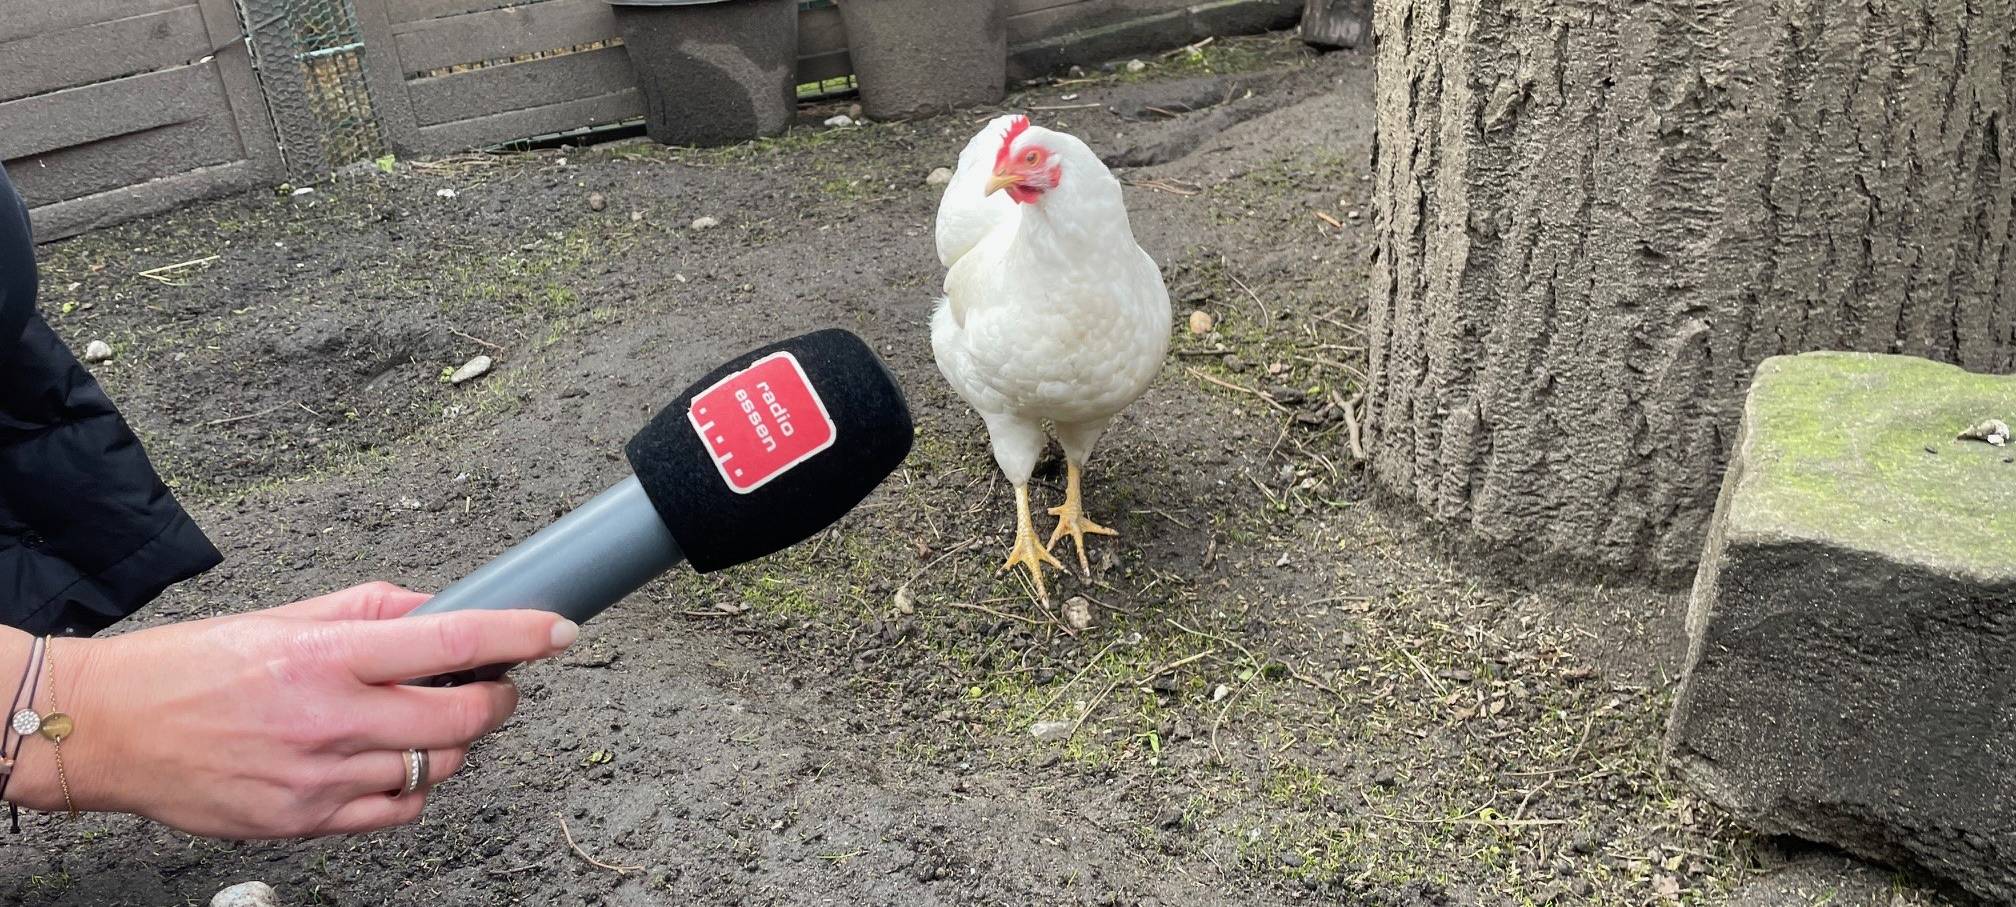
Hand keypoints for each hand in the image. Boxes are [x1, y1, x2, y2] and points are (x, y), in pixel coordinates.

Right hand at [5, 582, 575, 837]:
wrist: (109, 730)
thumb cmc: (193, 667)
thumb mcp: (286, 617)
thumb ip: (373, 611)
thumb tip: (444, 607)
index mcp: (325, 656)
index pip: (450, 643)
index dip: (517, 636)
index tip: (558, 630)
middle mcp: (329, 719)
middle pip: (461, 721)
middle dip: (496, 701)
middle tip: (493, 686)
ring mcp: (318, 778)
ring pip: (436, 771)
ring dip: (451, 746)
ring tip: (419, 721)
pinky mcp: (304, 822)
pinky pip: (399, 813)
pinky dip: (412, 789)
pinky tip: (387, 762)